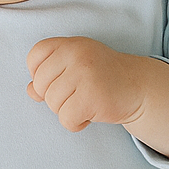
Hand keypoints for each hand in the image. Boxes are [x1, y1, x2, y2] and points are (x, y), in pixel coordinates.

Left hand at [25, 37, 147, 131]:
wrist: (138, 88)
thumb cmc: (103, 77)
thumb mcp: (76, 67)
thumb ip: (51, 75)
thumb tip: (30, 90)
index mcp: (70, 44)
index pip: (35, 57)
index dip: (38, 74)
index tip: (56, 81)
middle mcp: (76, 55)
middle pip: (40, 85)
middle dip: (53, 98)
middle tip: (75, 96)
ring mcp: (84, 74)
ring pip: (52, 104)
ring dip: (67, 111)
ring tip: (85, 104)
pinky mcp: (92, 96)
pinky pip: (66, 118)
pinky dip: (75, 124)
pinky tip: (89, 116)